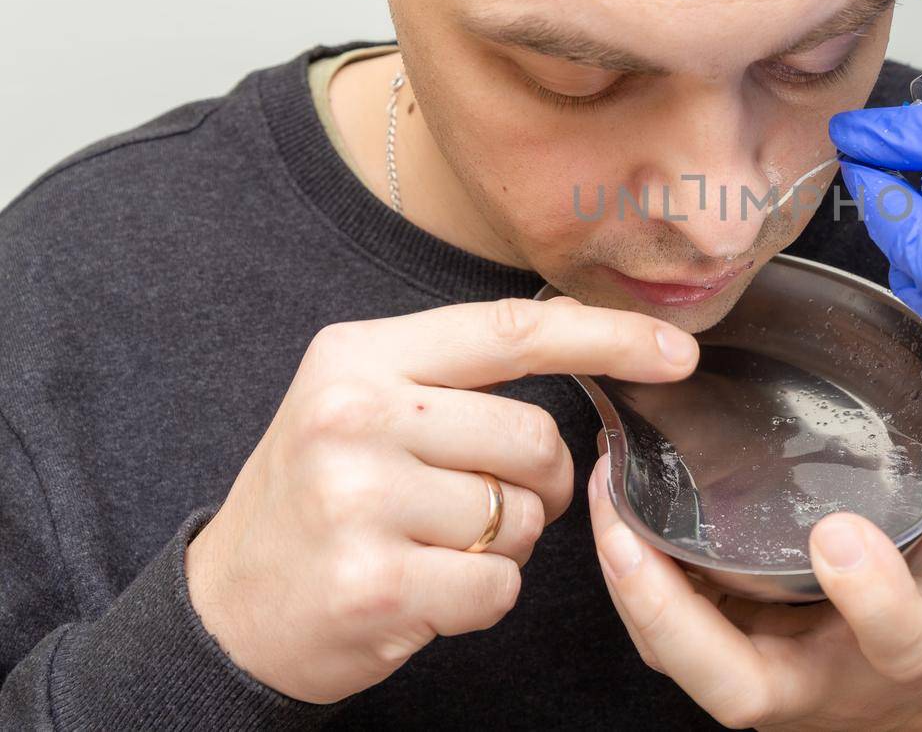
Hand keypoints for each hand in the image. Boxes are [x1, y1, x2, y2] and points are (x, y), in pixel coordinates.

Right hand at [185, 297, 698, 703]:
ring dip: (506, 544)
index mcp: (358, 355)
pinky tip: (427, 590)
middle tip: (490, 504)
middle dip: (541, 483)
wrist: (226, 607)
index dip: (607, 339)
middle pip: (535, 438)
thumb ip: (459, 375)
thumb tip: (593, 344)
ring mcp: (358, 501)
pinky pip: (499, 587)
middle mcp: (354, 416)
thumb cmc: (317, 496)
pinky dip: (484, 597)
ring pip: (522, 517)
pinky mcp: (374, 584)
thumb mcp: (361, 400)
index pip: (512, 331)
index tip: (678, 352)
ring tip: (439, 546)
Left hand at [587, 372, 921, 731]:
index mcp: (905, 649)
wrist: (912, 701)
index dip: (868, 593)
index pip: (893, 635)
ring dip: (630, 586)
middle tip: (631, 534)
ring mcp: (761, 680)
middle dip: (675, 615)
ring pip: (678, 659)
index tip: (841, 532)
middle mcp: (820, 679)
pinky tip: (608, 504)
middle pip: (737, 683)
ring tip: (603, 492)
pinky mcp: (720, 665)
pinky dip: (628, 580)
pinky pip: (662, 639)